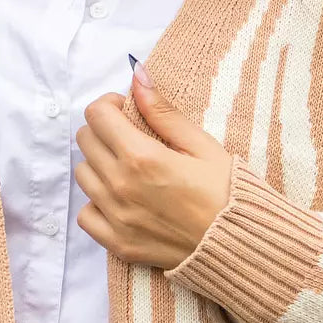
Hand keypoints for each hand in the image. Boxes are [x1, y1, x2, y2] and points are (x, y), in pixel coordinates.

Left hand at [75, 59, 233, 269]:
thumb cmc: (227, 191)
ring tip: (129, 168)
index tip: (127, 110)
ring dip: (100, 164)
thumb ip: (162, 112)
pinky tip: (121, 199)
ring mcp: (116, 218)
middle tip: (130, 136)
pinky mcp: (118, 244)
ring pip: (83, 175)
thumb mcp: (201, 144)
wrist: (240, 245)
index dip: (110, 105)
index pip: (97, 115)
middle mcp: (121, 186)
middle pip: (85, 141)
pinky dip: (97, 203)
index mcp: (141, 156)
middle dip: (104, 130)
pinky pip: (85, 216)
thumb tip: (137, 77)